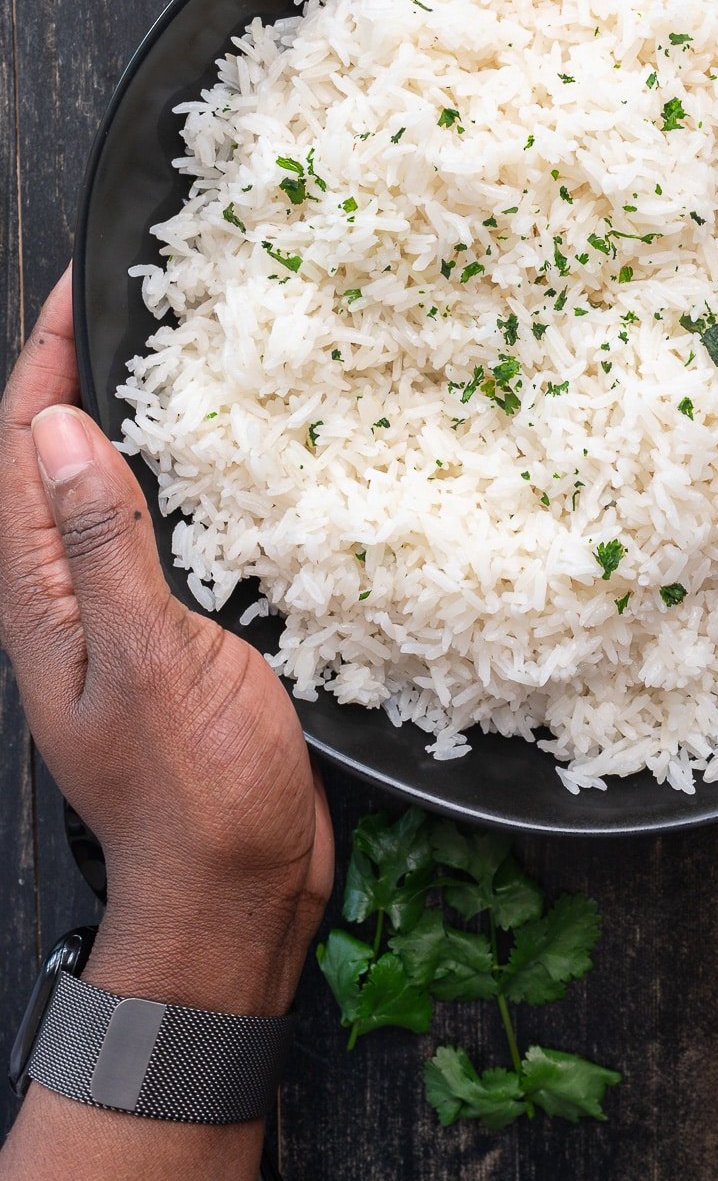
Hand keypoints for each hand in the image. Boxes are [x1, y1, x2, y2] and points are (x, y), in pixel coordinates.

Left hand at [0, 270, 333, 1017]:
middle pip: (54, 464)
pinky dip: (176, 479)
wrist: (233, 894)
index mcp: (43, 600)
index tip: (77, 286)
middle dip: (77, 375)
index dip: (43, 364)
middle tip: (126, 300)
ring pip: (106, 494)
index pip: (21, 454)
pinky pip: (156, 535)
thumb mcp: (149, 657)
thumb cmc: (193, 792)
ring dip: (128, 421)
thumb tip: (58, 432)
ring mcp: (116, 620)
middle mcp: (67, 601)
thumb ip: (103, 543)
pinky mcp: (167, 638)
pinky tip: (221, 461)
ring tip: (174, 356)